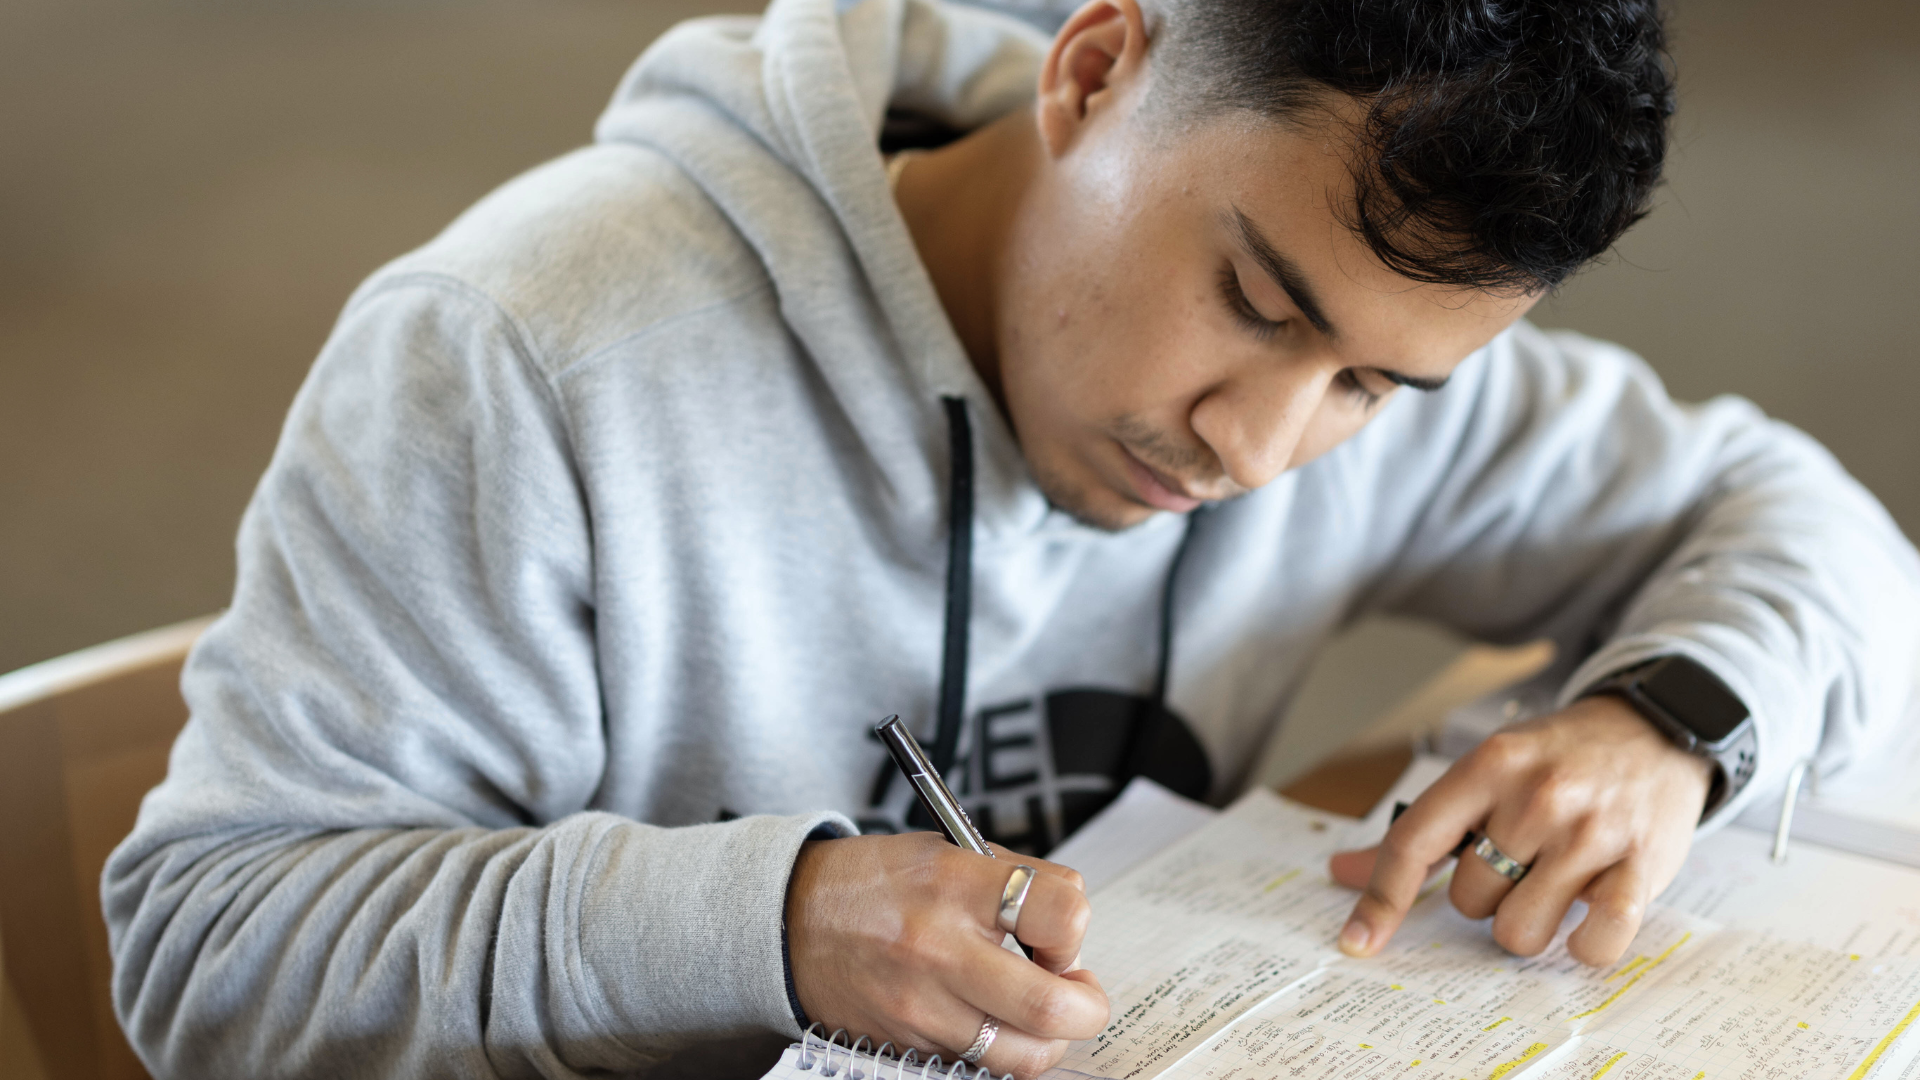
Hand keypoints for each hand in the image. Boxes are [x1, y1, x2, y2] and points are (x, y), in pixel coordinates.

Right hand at [785, 833, 1109, 1078]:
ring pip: (1023, 1054)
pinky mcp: (910, 1044)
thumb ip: (1014, 882)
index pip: (1061, 914)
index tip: (1061, 931)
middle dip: (1087, 1004)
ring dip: (1048, 1036)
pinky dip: (1002, 1047)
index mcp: (955, 885)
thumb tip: (1069, 924)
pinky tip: (991, 1017)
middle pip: (1051, 1006)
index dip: (1075, 927)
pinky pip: (981, 1063)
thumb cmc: (874, 881)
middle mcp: (939, 950)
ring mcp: (923, 1006)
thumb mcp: (947, 852)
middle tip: (1079, 988)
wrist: (794, 919)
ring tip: (1037, 1007)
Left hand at [1328, 696, 1711, 965]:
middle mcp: (1536, 795)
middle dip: (1487, 896)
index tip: (1357, 942)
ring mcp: (1590, 831)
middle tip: (1519, 864)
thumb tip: (1340, 873)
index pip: (1413, 842)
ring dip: (1530, 924)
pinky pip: (1596, 940)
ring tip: (1552, 885)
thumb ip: (1420, 830)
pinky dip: (1585, 947)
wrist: (1654, 729)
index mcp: (1487, 766)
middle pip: (1469, 899)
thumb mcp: (1486, 772)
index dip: (1381, 899)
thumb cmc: (1558, 760)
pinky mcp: (1640, 864)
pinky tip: (1586, 921)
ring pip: (1520, 930)